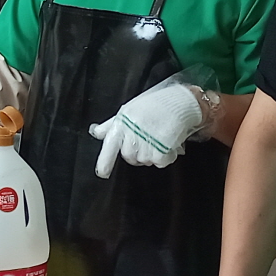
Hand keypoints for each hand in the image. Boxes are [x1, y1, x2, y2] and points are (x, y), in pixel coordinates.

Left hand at [86, 81, 208, 179]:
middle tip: (148, 140)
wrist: (180, 102)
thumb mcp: (129, 111)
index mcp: (122, 124)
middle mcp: (132, 134)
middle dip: (137, 153)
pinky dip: (166, 156)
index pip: (109, 145)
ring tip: (160, 137)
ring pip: (145, 161)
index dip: (104, 162)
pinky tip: (169, 143)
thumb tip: (96, 133)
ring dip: (153, 154)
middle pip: (129, 157)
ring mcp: (146, 143)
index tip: (102, 173)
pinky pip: (160, 162)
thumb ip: (111, 125)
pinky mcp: (161, 150)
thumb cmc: (154, 105)